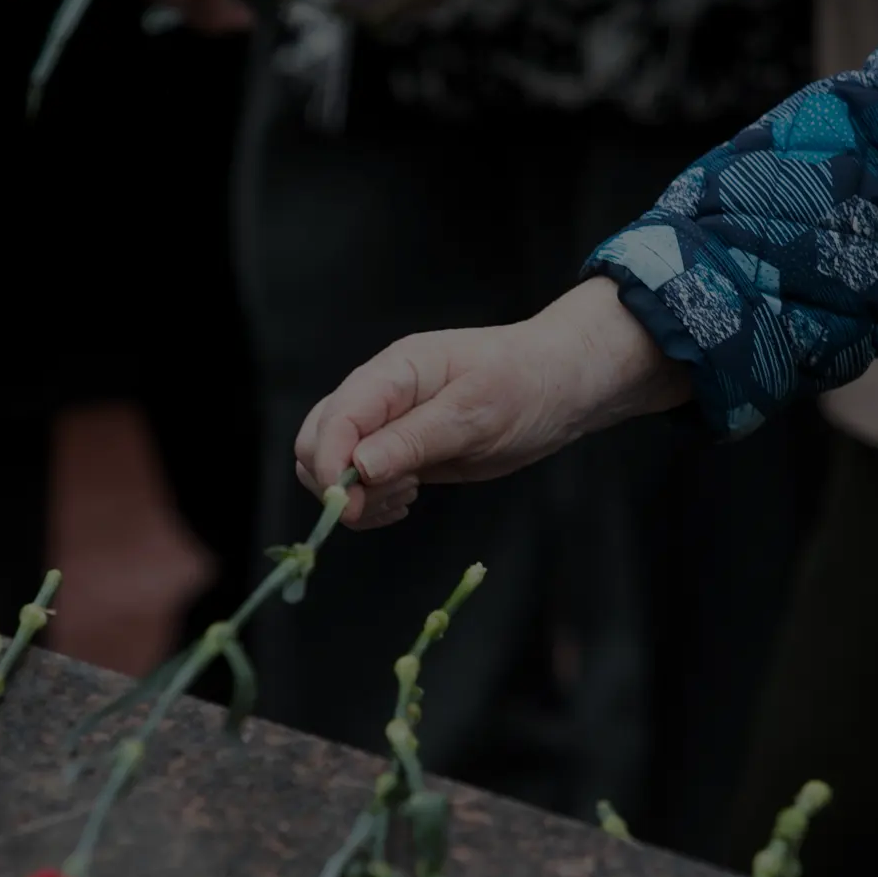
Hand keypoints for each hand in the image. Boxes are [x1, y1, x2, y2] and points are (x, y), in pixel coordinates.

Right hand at [294, 278, 691, 528]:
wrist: (561, 386)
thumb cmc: (526, 385)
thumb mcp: (475, 413)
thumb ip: (414, 439)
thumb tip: (358, 467)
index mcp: (392, 372)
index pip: (334, 418)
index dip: (329, 463)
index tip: (348, 504)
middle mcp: (379, 395)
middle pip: (315, 440)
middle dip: (336, 483)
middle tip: (387, 503)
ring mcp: (386, 423)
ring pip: (331, 464)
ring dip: (356, 495)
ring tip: (406, 497)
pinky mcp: (399, 450)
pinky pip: (361, 480)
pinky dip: (371, 501)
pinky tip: (406, 501)